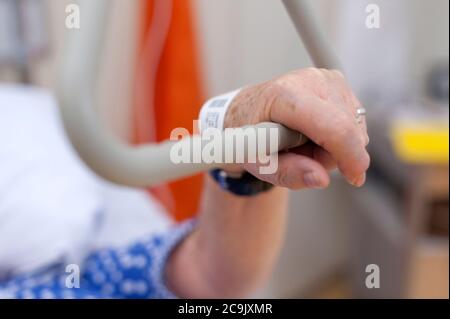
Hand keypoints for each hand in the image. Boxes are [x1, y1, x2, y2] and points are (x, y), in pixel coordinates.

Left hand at [224, 68, 369, 189]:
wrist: (245, 111)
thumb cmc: (249, 135)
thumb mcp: (258, 162)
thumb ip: (288, 173)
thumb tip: (321, 179)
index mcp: (284, 96)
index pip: (333, 125)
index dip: (349, 154)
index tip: (355, 177)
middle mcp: (309, 80)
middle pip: (347, 129)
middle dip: (333, 155)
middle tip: (301, 156)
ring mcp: (326, 78)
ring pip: (355, 126)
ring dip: (335, 146)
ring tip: (303, 143)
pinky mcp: (337, 81)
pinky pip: (354, 120)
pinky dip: (338, 134)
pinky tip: (314, 132)